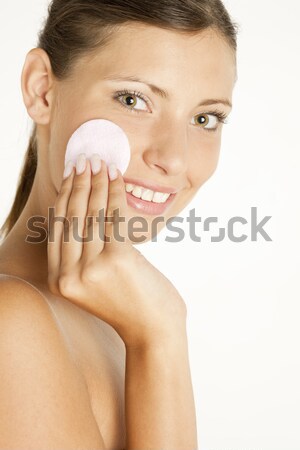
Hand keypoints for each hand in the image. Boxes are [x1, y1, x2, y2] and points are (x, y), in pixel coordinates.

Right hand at [47, 156, 186, 347]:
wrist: (154, 332)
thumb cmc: (129, 306)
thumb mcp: (96, 284)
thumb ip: (85, 256)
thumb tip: (89, 214)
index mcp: (60, 282)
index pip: (57, 230)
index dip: (64, 198)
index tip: (70, 176)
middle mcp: (69, 276)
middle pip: (70, 218)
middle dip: (77, 184)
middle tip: (83, 160)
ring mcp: (91, 269)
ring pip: (90, 214)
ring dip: (95, 183)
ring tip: (99, 162)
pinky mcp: (116, 260)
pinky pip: (113, 217)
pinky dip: (114, 193)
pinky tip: (115, 176)